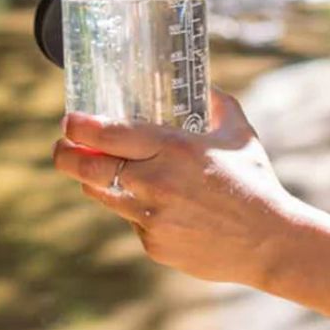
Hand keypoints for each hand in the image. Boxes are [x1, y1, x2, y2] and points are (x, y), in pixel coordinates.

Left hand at [51, 88, 299, 286]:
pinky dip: (135, 208)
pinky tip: (157, 203)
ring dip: (93, 181)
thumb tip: (204, 85)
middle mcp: (155, 182)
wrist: (268, 241)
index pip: (109, 134)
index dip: (80, 127)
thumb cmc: (254, 180)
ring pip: (103, 195)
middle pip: (89, 168)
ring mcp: (151, 217)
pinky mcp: (154, 245)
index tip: (69, 120)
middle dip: (66, 155)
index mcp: (172, 148)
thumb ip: (218, 103)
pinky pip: (132, 220)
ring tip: (97, 169)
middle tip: (62, 146)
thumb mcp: (238, 132)